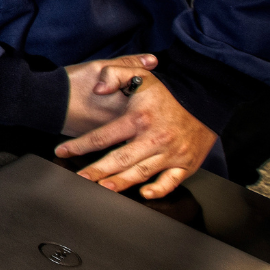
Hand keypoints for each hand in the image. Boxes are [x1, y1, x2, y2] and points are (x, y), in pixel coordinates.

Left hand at [53, 67, 214, 198]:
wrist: (208, 98)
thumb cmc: (170, 92)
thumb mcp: (140, 75)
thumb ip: (113, 75)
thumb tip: (98, 89)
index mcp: (139, 118)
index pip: (102, 136)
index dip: (79, 145)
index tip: (62, 151)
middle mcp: (154, 138)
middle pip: (119, 160)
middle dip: (95, 171)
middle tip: (79, 179)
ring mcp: (171, 153)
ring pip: (140, 173)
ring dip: (119, 183)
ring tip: (101, 189)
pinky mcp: (186, 164)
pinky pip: (171, 182)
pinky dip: (158, 190)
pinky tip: (143, 194)